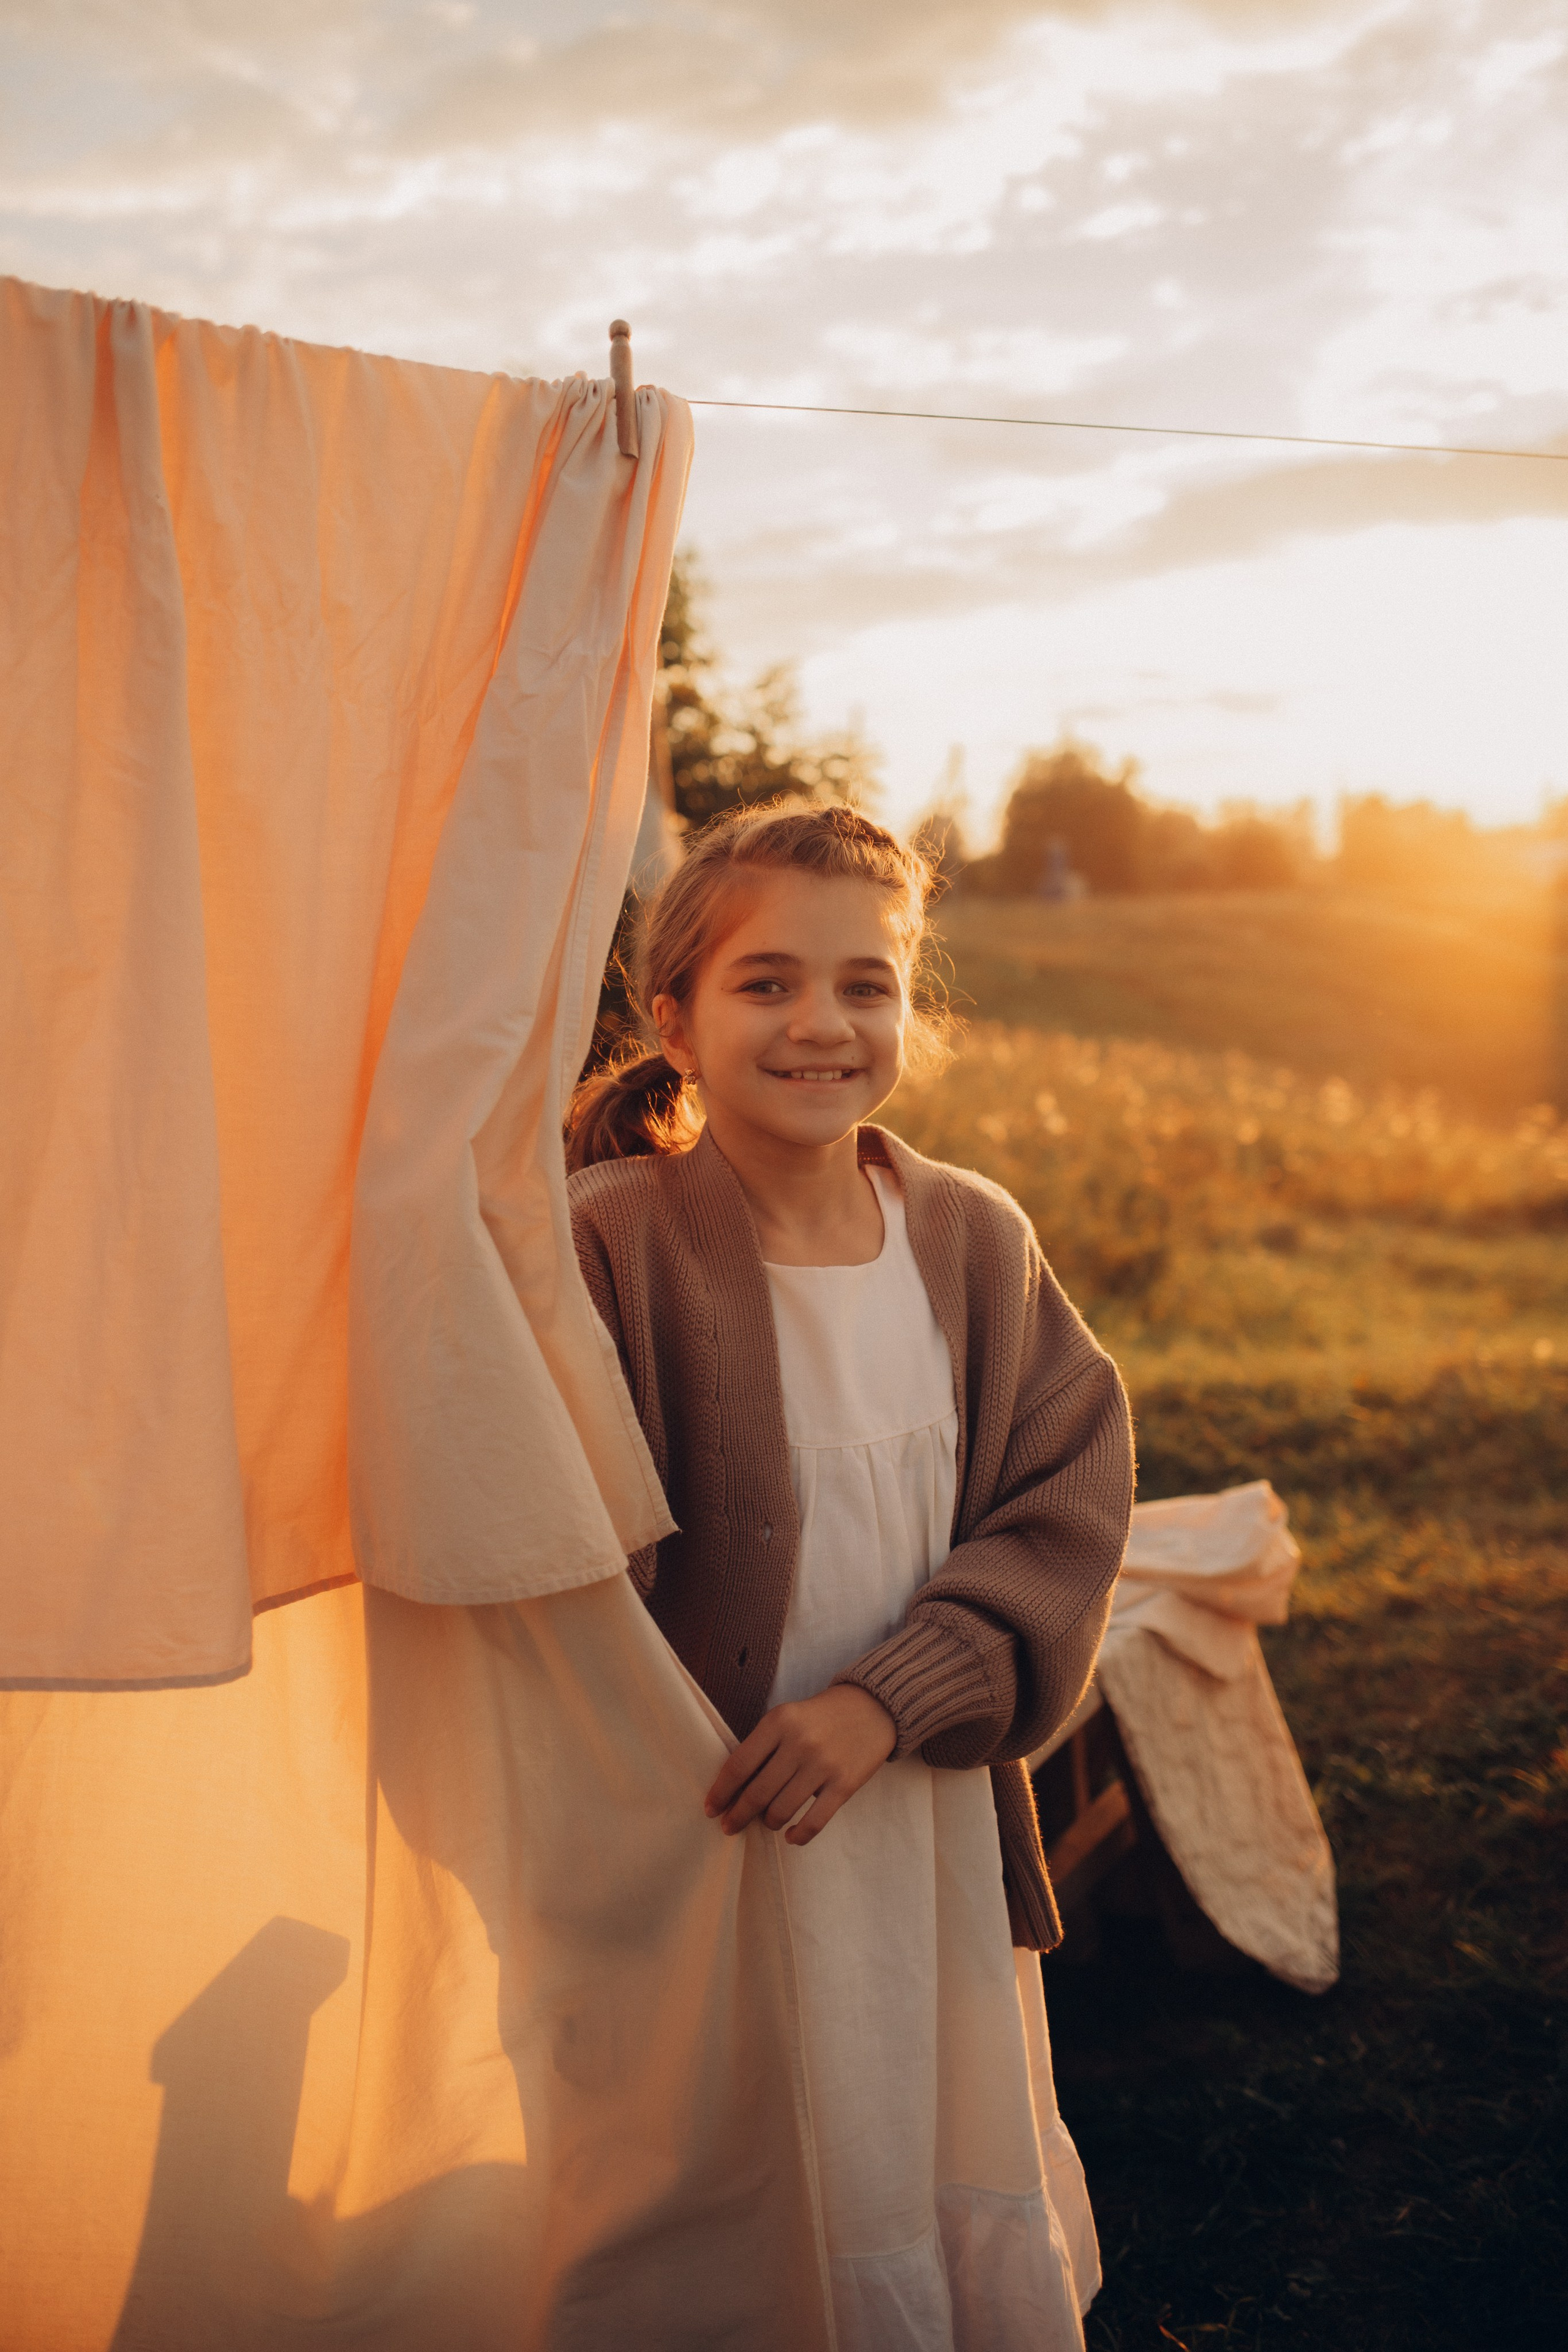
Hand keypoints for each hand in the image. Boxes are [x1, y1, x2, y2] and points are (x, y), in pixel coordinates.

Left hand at [704, 1685, 897, 1846]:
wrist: (872, 1708)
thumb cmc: (819, 1717)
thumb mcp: (787, 1717)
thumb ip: (762, 1747)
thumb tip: (733, 1789)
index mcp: (779, 1722)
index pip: (740, 1764)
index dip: (721, 1791)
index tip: (710, 1809)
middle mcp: (800, 1743)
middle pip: (757, 1792)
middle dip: (738, 1815)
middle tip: (729, 1826)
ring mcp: (823, 1765)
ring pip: (782, 1810)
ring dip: (768, 1822)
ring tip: (767, 1821)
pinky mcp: (845, 1784)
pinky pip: (814, 1821)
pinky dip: (798, 1835)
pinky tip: (791, 1836)